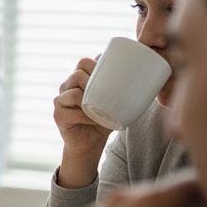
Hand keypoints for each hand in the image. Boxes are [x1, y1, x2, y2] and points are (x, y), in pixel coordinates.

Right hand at [53, 57, 112, 187]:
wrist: (90, 143)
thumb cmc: (103, 120)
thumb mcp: (115, 102)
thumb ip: (122, 88)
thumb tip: (148, 78)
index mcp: (80, 79)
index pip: (84, 62)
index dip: (96, 64)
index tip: (111, 74)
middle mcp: (67, 86)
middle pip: (77, 73)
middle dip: (92, 80)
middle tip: (107, 91)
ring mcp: (61, 100)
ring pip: (71, 90)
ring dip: (87, 97)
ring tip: (99, 105)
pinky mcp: (58, 114)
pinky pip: (68, 108)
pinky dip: (83, 114)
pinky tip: (93, 118)